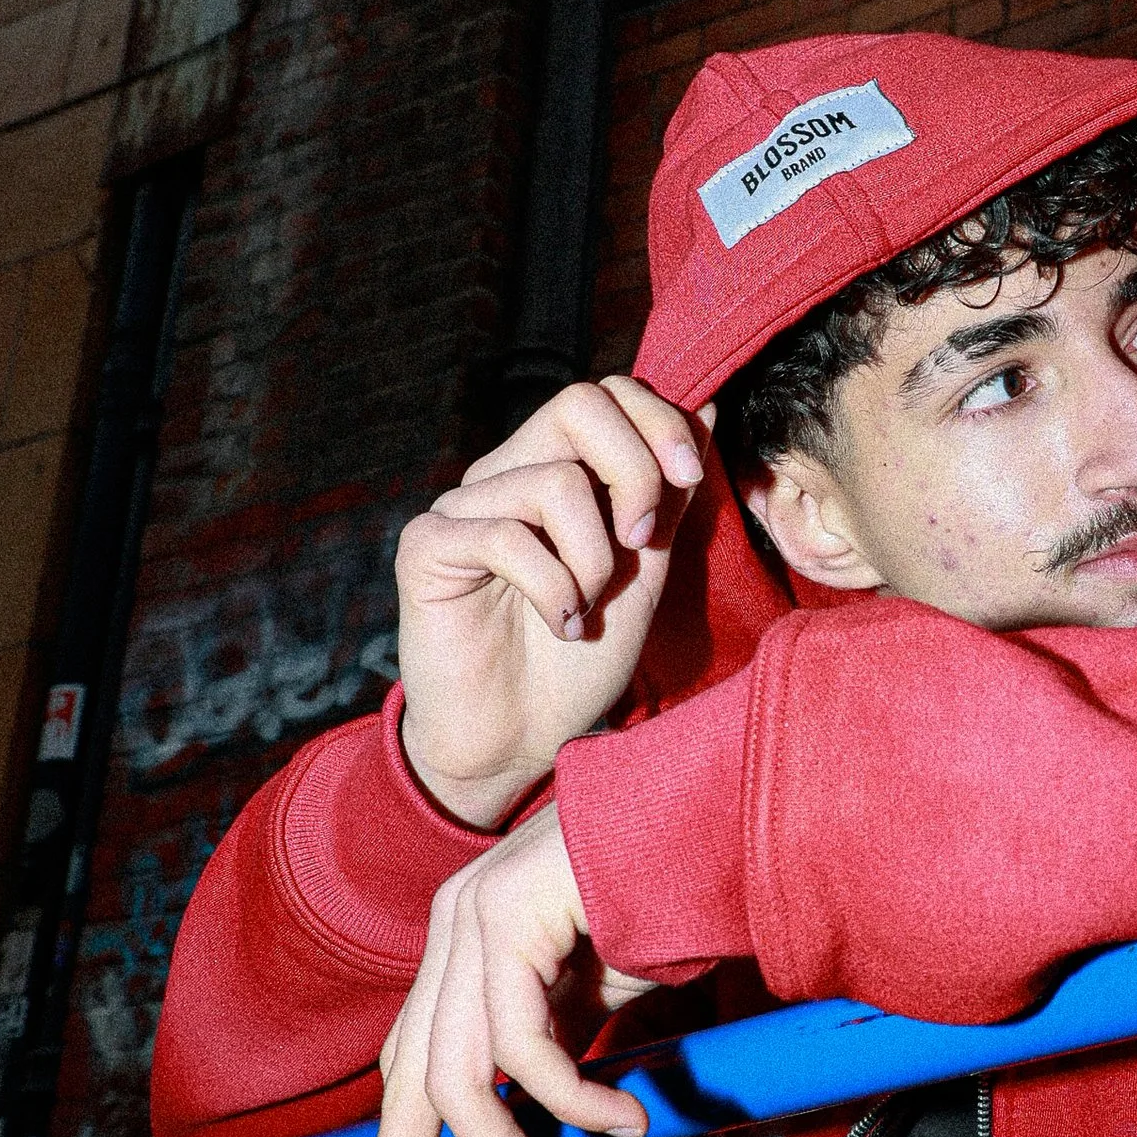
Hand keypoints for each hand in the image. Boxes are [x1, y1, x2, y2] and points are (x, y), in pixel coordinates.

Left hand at [368, 802, 650, 1136]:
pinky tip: (625, 1118)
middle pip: (403, 1087)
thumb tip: (544, 1134)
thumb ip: (556, 1049)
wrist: (716, 808)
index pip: (409, 1074)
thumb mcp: (596, 993)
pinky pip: (518, 1044)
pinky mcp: (510, 909)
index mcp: (464, 947)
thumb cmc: (667, 893)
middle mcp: (453, 927)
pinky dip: (571, 1099)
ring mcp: (473, 914)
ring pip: (455, 1080)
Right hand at [396, 378, 712, 829]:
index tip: (691, 477)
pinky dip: (552, 587)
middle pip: (579, 403)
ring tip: (585, 610)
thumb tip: (708, 408)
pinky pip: (505, 534)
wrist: (518, 743)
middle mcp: (507, 474)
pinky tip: (560, 625)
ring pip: (554, 481)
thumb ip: (670, 495)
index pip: (609, 393)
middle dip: (636, 469)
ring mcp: (464, 507)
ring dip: (594, 558)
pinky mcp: (428, 547)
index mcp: (557, 470)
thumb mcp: (644, 573)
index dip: (658, 420)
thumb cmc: (579, 663)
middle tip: (641, 541)